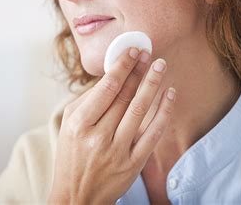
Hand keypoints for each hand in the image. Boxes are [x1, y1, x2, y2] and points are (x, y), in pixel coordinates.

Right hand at [48, 47, 175, 203]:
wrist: (77, 197)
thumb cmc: (72, 155)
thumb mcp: (69, 126)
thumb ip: (88, 100)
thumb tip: (114, 75)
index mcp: (79, 124)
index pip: (106, 88)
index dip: (122, 66)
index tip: (132, 50)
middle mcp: (98, 137)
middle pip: (125, 96)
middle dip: (139, 70)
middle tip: (149, 52)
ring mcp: (118, 151)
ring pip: (140, 110)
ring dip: (153, 84)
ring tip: (161, 65)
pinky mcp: (134, 164)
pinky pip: (153, 133)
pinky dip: (163, 112)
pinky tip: (170, 94)